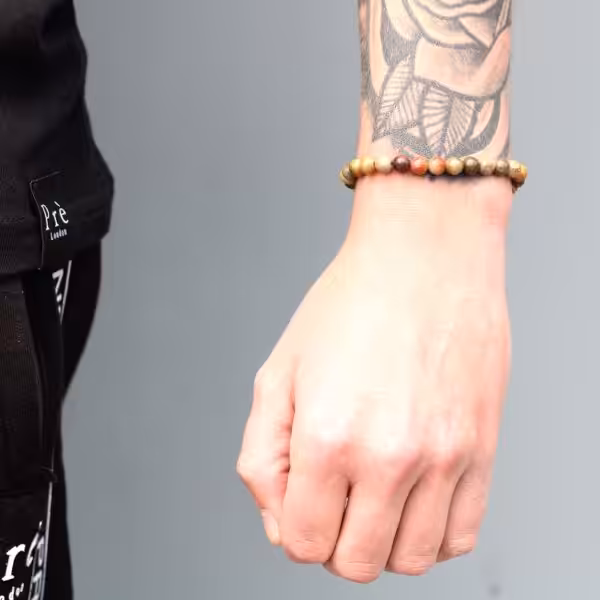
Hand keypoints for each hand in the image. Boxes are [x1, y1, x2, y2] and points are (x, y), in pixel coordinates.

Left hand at [237, 177, 511, 582]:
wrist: (424, 256)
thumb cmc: (349, 305)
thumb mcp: (277, 373)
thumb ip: (261, 459)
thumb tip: (281, 524)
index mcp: (328, 438)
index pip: (302, 543)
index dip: (293, 524)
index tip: (302, 491)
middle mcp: (390, 457)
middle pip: (354, 563)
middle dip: (332, 539)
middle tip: (334, 495)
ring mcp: (444, 457)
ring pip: (408, 559)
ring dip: (380, 541)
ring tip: (373, 494)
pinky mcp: (482, 449)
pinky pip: (459, 536)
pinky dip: (429, 534)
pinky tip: (412, 497)